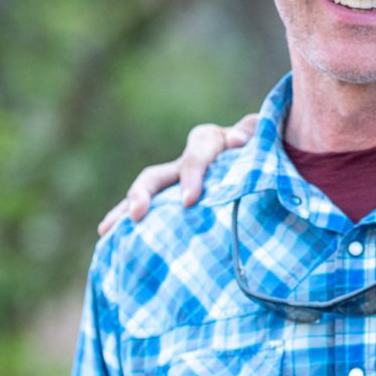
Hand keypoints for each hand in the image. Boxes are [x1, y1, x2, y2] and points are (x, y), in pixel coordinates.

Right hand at [97, 113, 257, 235]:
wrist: (267, 165)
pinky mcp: (172, 206)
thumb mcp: (266, 139)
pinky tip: (111, 242)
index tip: (190, 201)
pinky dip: (128, 225)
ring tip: (107, 230)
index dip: (192, 173)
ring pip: (144, 197)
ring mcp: (175, 186)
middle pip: (156, 174)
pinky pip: (146, 214)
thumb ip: (258, 133)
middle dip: (144, 193)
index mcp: (210, 143)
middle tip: (137, 214)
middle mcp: (186, 163)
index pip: (198, 152)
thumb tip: (240, 140)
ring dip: (126, 211)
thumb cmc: (267, 152)